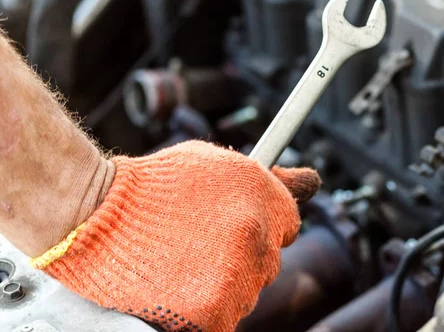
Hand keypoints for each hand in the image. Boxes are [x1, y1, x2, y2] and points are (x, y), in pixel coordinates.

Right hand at [31, 140, 320, 331]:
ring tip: (180, 262)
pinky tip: (177, 287)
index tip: (236, 227)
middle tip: (199, 245)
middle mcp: (258, 238)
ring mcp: (237, 279)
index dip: (262, 225)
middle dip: (242, 254)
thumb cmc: (154, 185)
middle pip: (269, 260)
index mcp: (263, 198)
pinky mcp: (214, 315)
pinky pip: (225, 318)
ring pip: (247, 291)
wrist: (97, 214)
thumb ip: (267, 177)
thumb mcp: (213, 162)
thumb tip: (312, 181)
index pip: (289, 224)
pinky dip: (205, 310)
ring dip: (223, 283)